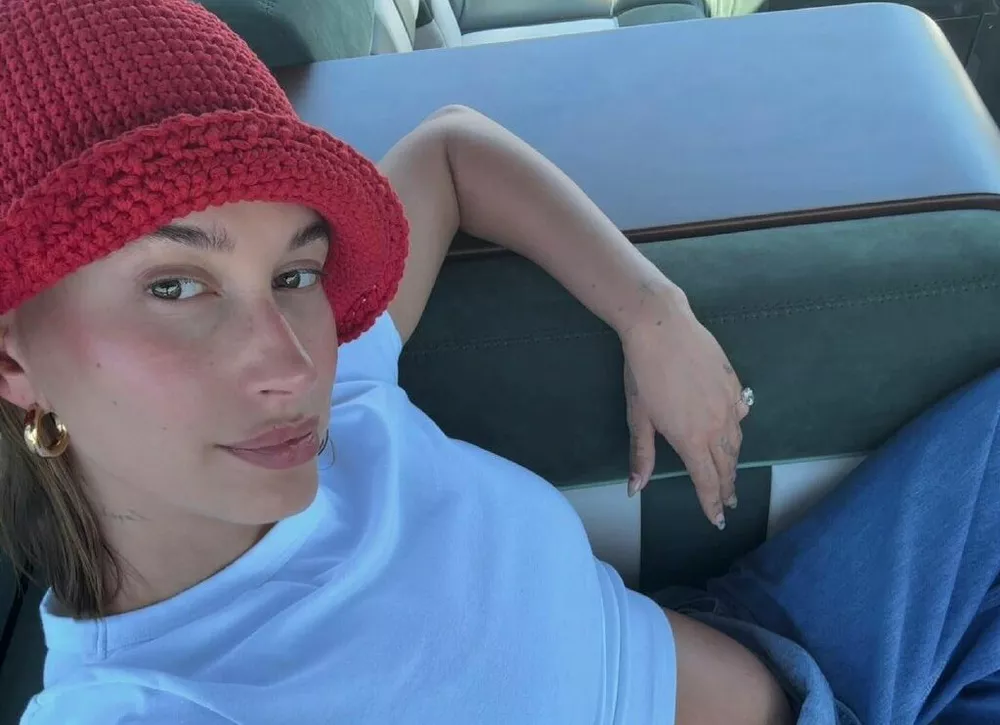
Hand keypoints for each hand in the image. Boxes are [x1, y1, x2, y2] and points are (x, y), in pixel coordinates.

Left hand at [620, 287, 748, 528]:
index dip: (711, 503)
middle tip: (729, 503)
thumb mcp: (638, 416)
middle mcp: (716, 426)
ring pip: (736, 442)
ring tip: (731, 475)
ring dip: (733, 462)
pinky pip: (741, 413)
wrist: (661, 327)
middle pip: (726, 465)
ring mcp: (728, 404)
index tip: (717, 520)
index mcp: (691, 439)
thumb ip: (641, 455)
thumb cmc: (642, 372)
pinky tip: (735, 430)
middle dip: (727, 487)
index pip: (706, 481)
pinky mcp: (733, 384)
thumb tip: (635, 490)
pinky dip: (738, 428)